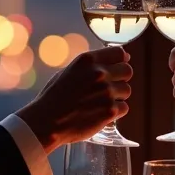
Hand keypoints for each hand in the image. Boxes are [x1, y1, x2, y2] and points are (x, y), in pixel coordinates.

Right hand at [16, 45, 132, 152]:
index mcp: (88, 60)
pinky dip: (116, 112)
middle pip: (127, 71)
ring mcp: (106, 92)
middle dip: (121, 78)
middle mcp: (99, 73)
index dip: (122, 60)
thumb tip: (107, 65)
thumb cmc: (54, 98)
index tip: (121, 64)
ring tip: (102, 103)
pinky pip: (124, 108)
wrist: (47, 122)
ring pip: (126, 90)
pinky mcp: (110, 110)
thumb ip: (88, 68)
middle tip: (112, 87)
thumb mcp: (68, 72)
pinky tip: (102, 113)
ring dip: (118, 96)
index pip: (119, 53)